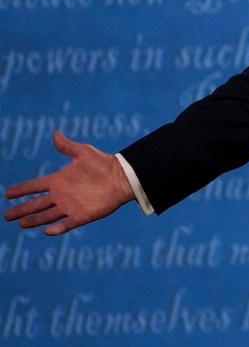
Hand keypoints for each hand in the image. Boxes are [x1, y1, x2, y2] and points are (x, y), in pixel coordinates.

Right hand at [3, 131, 134, 235]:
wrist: (123, 177)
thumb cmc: (104, 163)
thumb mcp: (84, 152)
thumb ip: (67, 146)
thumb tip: (55, 132)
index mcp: (59, 180)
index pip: (35, 186)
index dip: (21, 190)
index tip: (7, 193)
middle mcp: (61, 195)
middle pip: (36, 204)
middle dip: (21, 209)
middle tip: (7, 215)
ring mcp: (71, 206)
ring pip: (47, 216)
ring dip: (34, 220)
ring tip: (21, 223)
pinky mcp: (82, 215)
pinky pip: (66, 224)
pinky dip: (56, 228)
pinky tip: (46, 231)